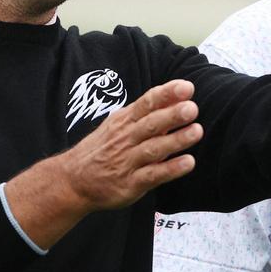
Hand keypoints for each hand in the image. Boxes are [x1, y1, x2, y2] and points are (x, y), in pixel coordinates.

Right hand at [60, 79, 201, 210]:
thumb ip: (148, 113)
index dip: (166, 94)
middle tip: (192, 108)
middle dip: (172, 115)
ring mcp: (127, 161)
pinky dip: (171, 169)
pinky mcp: (131, 184)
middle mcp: (126, 139)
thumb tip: (178, 96)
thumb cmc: (104, 148)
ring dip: (175, 140)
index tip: (186, 87)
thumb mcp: (119, 125)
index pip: (147, 103)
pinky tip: (188, 162)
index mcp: (124, 121)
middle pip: (150, 124)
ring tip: (196, 131)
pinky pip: (153, 175)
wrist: (73, 180)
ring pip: (153, 148)